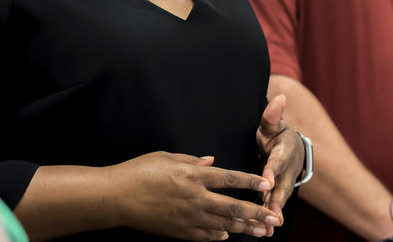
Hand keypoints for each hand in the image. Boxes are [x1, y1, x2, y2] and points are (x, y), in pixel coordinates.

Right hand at [107, 151, 281, 239]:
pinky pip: (205, 235)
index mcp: (192, 175)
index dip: (250, 181)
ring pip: (223, 224)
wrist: (117, 197)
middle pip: (233, 206)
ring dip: (244, 228)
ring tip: (262, 231)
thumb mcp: (166, 157)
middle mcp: (195, 198)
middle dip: (257, 212)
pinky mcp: (179, 231)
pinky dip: (218, 235)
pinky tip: (227, 235)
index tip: (266, 184)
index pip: (229, 178)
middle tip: (275, 217)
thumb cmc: (139, 171)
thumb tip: (211, 162)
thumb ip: (191, 161)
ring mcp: (188, 217)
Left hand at [255, 94, 305, 223]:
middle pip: (282, 187)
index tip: (267, 181)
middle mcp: (287, 170)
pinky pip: (274, 206)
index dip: (272, 171)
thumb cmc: (277, 134)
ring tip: (267, 230)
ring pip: (279, 200)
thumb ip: (272, 115)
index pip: (277, 161)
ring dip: (273, 214)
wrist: (292, 148)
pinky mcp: (278, 193)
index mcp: (284, 151)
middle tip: (271, 216)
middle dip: (276, 202)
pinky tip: (263, 232)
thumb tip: (278, 97)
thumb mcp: (274, 124)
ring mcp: (285, 183)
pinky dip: (269, 218)